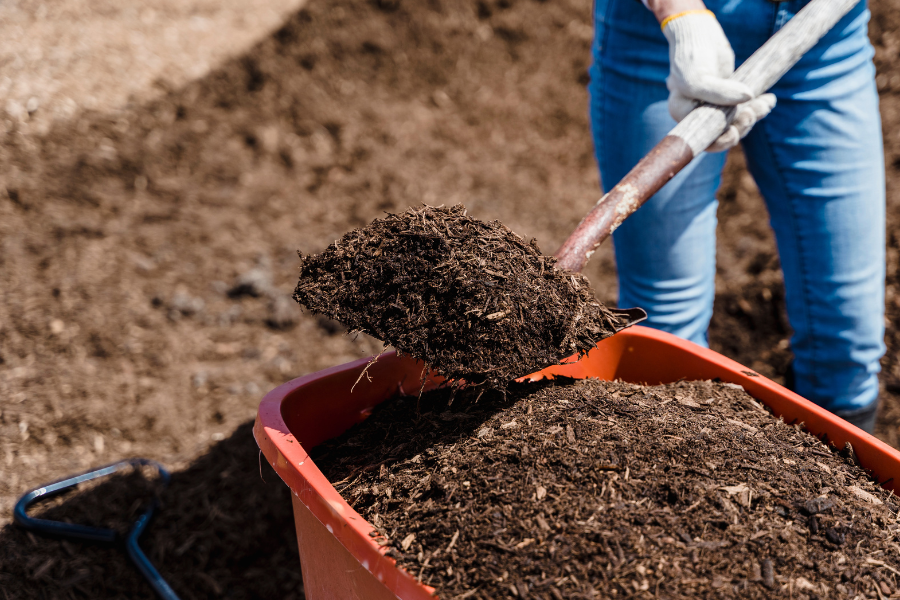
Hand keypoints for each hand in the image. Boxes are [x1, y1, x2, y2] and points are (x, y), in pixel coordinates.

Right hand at [662, 9, 775, 151]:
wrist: (699, 36)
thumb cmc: (691, 57)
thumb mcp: (698, 77)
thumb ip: (718, 92)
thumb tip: (748, 98)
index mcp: (683, 115)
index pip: (702, 140)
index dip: (720, 142)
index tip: (735, 132)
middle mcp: (697, 115)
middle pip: (722, 133)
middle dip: (740, 126)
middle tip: (751, 113)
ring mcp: (714, 107)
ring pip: (737, 122)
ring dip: (753, 115)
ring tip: (765, 104)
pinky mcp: (729, 97)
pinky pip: (745, 108)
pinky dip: (759, 106)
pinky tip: (769, 100)